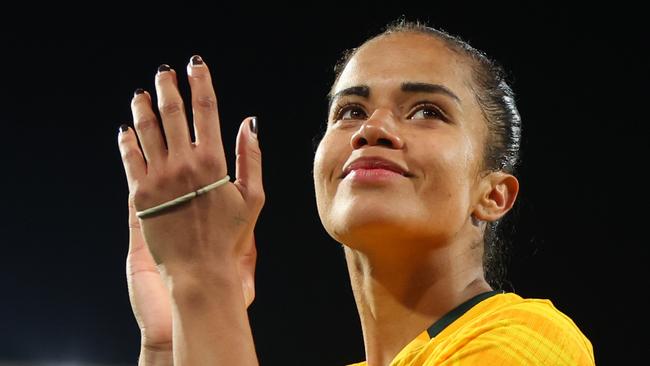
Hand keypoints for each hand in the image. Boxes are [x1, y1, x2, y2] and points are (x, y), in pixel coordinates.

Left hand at [118, 55, 261, 348]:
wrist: (199, 269)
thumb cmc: (229, 236)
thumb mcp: (252, 197)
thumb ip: (251, 157)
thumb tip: (250, 123)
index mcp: (213, 161)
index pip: (206, 109)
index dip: (201, 83)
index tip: (196, 66)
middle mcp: (184, 163)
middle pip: (172, 112)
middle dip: (168, 87)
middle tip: (164, 73)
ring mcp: (159, 178)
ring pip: (146, 130)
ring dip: (143, 108)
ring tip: (141, 95)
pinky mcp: (139, 195)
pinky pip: (130, 158)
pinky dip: (127, 140)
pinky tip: (126, 129)